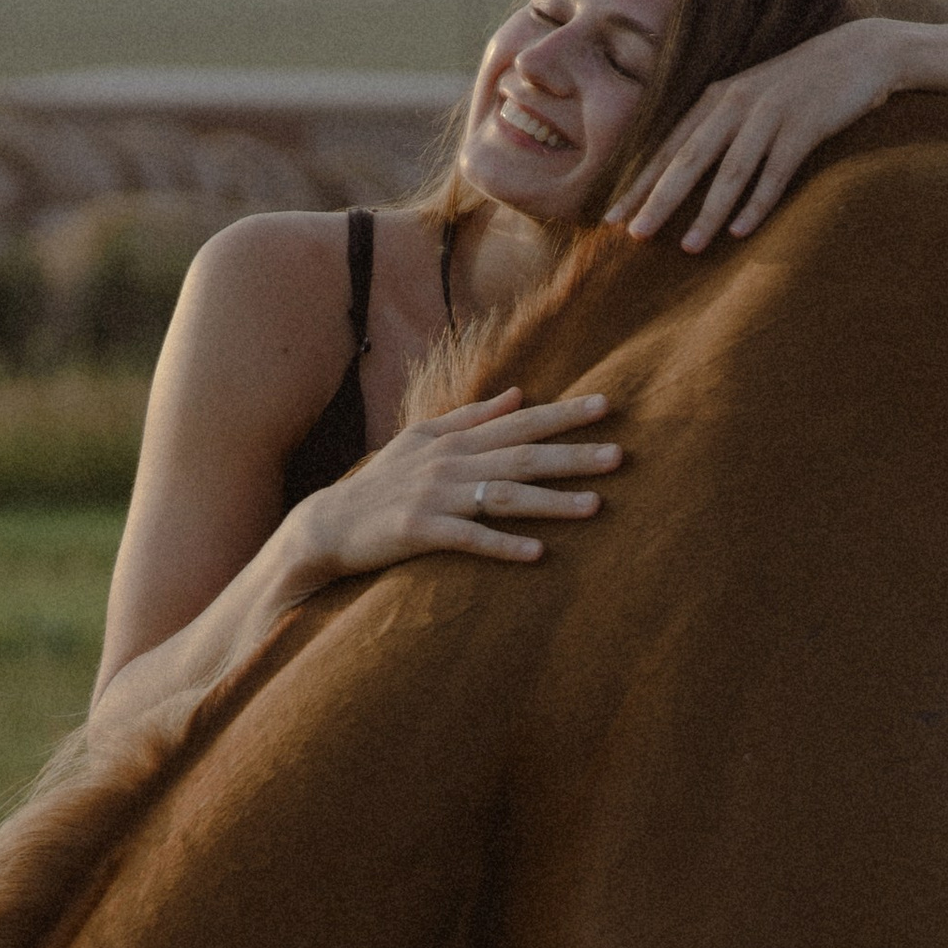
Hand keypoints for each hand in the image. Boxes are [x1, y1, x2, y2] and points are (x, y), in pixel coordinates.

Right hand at [274, 389, 620, 596]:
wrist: (328, 525)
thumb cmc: (381, 485)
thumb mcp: (422, 441)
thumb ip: (471, 417)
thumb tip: (520, 393)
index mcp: (454, 440)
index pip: (519, 422)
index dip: (563, 414)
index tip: (606, 406)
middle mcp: (449, 463)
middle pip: (521, 456)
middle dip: (572, 455)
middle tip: (620, 456)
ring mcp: (434, 497)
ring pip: (503, 496)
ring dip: (551, 501)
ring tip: (596, 506)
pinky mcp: (418, 532)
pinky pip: (469, 539)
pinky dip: (503, 545)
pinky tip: (537, 553)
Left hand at [607, 19, 904, 252]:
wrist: (860, 54)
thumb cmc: (800, 85)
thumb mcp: (751, 98)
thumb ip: (719, 126)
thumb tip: (683, 170)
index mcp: (717, 99)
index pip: (668, 148)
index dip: (639, 183)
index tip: (611, 218)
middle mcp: (737, 104)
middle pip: (689, 159)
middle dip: (659, 199)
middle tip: (634, 236)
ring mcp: (771, 114)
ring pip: (731, 170)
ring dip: (709, 211)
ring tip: (688, 247)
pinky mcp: (805, 126)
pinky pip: (776, 172)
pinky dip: (758, 202)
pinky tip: (742, 231)